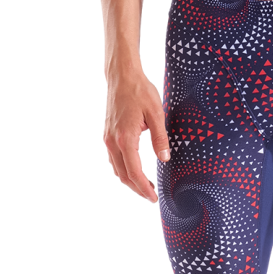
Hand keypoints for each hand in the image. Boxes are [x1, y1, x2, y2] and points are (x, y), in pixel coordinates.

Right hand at [103, 66, 170, 202]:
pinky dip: (123, 168)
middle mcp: (113, 142)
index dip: (143, 188)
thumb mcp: (156, 113)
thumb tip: (164, 159)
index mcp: (125, 139)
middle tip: (151, 195)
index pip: (134, 172)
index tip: (153, 197)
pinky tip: (133, 168)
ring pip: (116, 168)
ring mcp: (108, 138)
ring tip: (145, 184)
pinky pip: (113, 158)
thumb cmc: (139, 91)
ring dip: (129, 179)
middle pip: (123, 175)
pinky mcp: (108, 133)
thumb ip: (160, 138)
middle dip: (136, 188)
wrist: (122, 76)